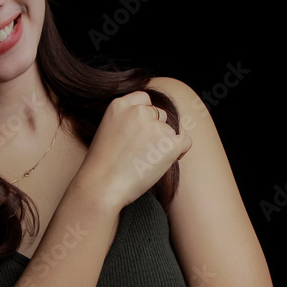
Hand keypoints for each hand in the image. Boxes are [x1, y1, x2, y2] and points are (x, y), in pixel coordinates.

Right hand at [74, 91, 190, 209]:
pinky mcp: (169, 143)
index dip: (146, 116)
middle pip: (159, 115)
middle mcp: (139, 112)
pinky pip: (185, 142)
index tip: (142, 130)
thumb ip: (125, 121)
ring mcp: (155, 127)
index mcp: (119, 105)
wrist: (101, 186)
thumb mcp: (106, 131)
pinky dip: (179, 152)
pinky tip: (165, 162)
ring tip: (145, 162)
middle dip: (155, 130)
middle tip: (142, 151)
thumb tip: (146, 125)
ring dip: (163, 144)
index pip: (144, 100)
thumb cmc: (101, 166)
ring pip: (169, 131)